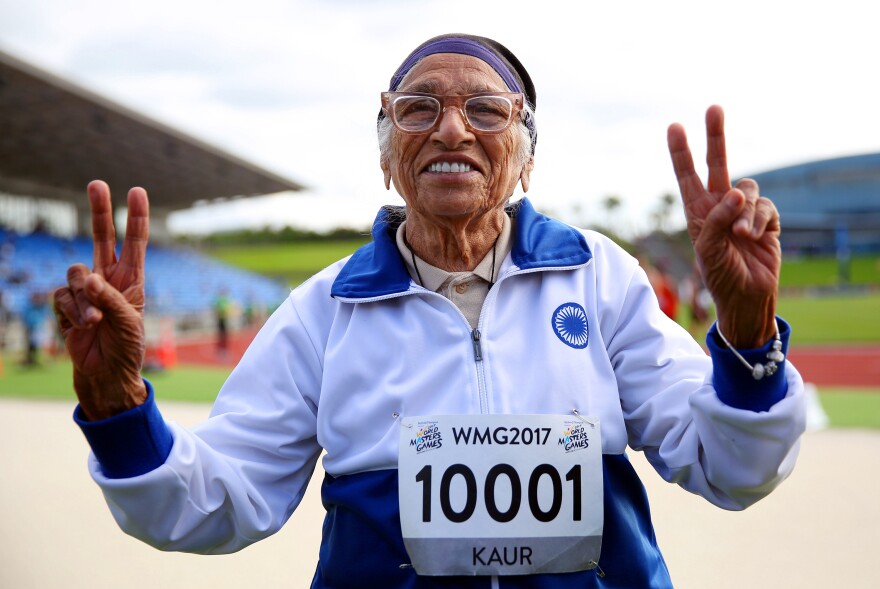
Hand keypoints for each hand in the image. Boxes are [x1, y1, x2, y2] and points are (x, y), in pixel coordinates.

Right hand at [53, 181, 148, 419]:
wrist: (106, 374)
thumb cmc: (126, 347)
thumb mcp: (128, 321)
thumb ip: (110, 297)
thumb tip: (88, 278)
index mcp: (132, 279)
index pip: (134, 242)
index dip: (136, 217)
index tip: (137, 191)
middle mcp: (108, 278)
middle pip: (100, 237)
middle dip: (100, 211)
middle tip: (98, 183)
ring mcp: (85, 291)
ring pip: (76, 272)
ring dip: (84, 297)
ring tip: (95, 321)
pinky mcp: (66, 305)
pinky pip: (63, 296)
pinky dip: (72, 311)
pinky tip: (82, 327)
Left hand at [667, 106, 780, 347]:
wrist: (746, 297)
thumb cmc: (720, 276)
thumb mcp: (707, 250)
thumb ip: (716, 220)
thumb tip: (735, 194)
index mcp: (697, 211)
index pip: (687, 176)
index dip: (681, 152)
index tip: (674, 126)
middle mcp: (719, 206)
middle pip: (718, 164)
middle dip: (716, 136)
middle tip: (714, 108)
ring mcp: (744, 211)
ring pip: (747, 188)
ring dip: (745, 212)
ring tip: (742, 237)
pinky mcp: (767, 219)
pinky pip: (766, 207)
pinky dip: (761, 222)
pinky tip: (756, 239)